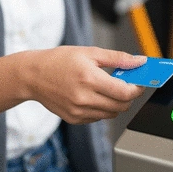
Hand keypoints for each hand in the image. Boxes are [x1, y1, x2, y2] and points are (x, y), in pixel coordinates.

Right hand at [22, 46, 146, 123]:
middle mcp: (84, 99)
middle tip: (126, 83)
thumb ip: (118, 57)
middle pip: (121, 106)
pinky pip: (99, 118)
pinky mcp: (74, 119)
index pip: (124, 92)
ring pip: (111, 114)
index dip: (137, 88)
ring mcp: (78, 111)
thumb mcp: (90, 52)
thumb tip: (139, 61)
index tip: (140, 82)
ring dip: (117, 102)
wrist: (32, 76)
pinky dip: (104, 108)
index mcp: (89, 79)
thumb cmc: (60, 60)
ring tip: (109, 87)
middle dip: (129, 95)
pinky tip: (96, 95)